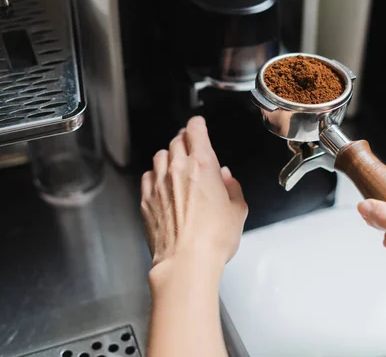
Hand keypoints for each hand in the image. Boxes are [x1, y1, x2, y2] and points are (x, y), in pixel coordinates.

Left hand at [141, 116, 247, 282]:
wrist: (186, 261)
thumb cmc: (214, 238)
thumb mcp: (238, 210)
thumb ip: (232, 188)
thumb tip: (226, 178)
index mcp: (203, 165)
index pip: (195, 131)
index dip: (197, 124)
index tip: (198, 124)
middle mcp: (178, 169)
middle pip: (176, 141)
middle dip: (184, 139)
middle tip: (189, 143)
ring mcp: (159, 184)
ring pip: (160, 156)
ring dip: (169, 155)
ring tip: (176, 163)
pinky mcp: (146, 200)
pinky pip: (148, 177)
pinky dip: (155, 174)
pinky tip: (162, 182)